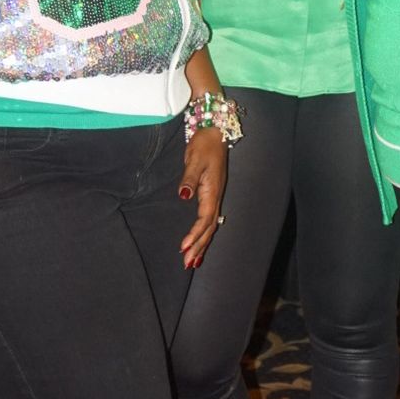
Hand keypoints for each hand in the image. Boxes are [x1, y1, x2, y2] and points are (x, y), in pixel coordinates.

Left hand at [178, 127, 227, 267]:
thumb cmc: (204, 146)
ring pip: (210, 227)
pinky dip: (203, 235)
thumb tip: (184, 196)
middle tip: (187, 264)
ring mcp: (214, 198)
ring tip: (193, 261)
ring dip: (202, 244)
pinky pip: (208, 221)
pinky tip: (198, 243)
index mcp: (212, 192)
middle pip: (209, 228)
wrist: (214, 134)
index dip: (195, 234)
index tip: (184, 247)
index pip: (204, 219)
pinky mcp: (211, 196)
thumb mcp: (194, 160)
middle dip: (199, 247)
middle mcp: (215, 198)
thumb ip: (189, 179)